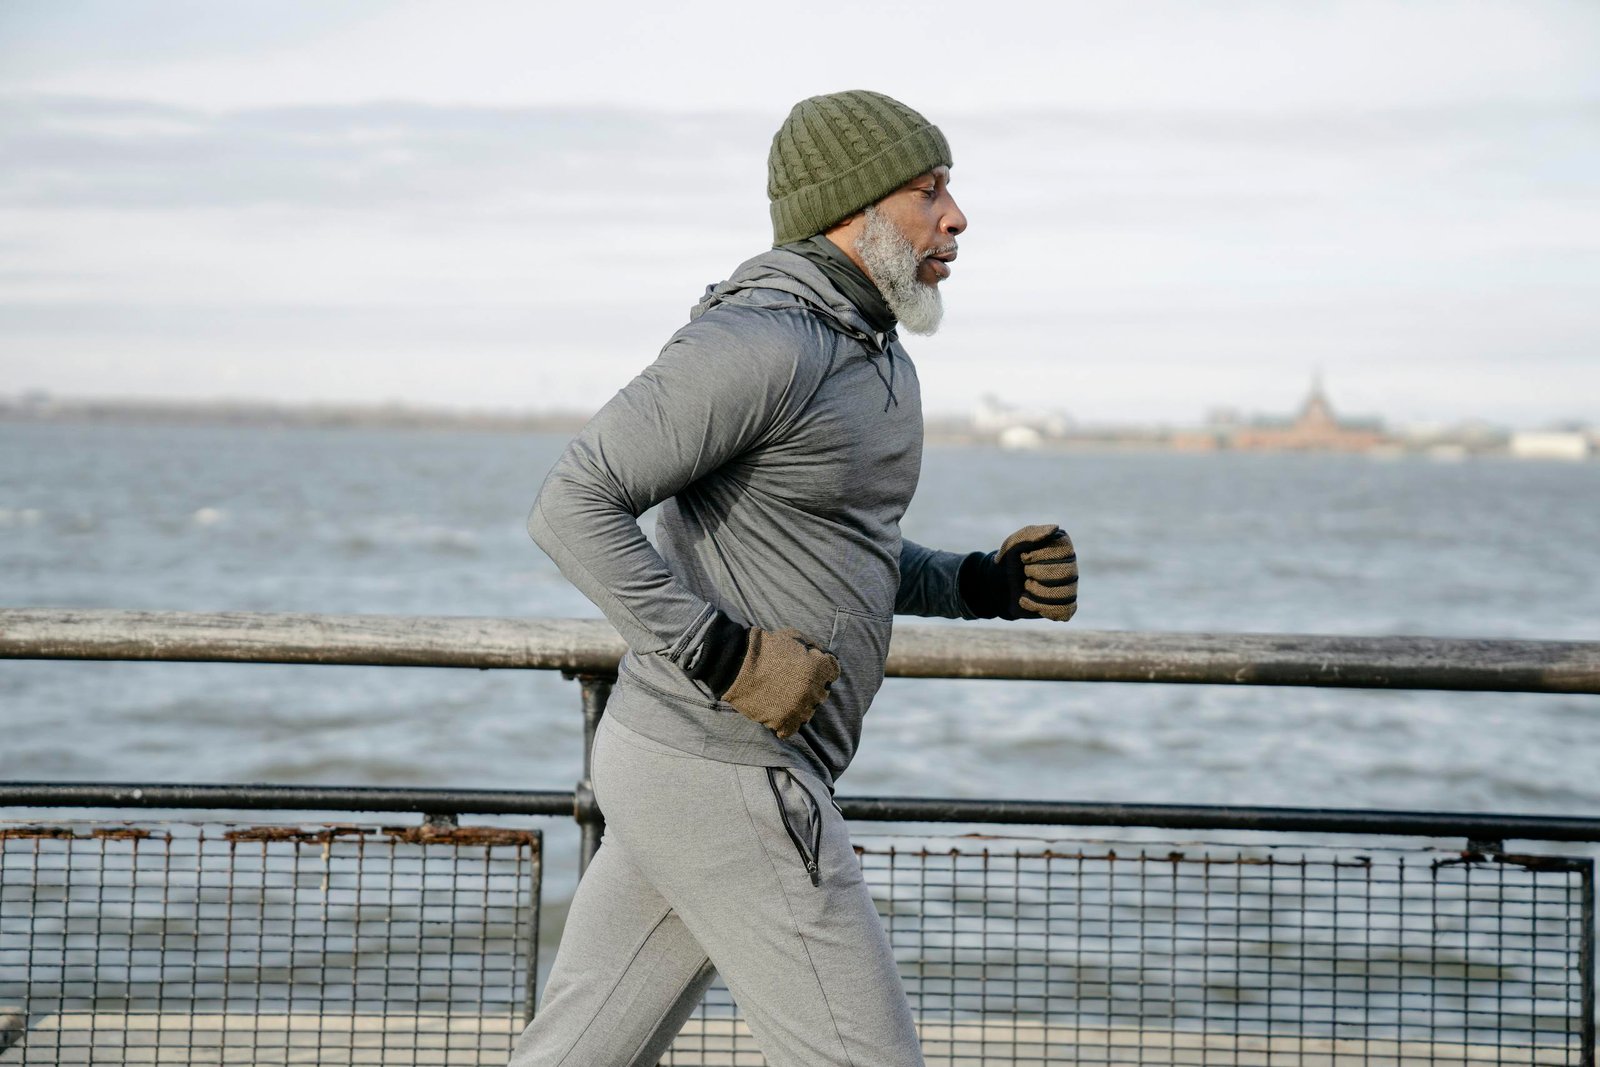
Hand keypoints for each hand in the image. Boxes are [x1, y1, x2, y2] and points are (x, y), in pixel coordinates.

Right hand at [721, 627, 840, 738]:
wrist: (737, 664)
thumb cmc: (766, 648)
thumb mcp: (795, 637)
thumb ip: (813, 648)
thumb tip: (823, 656)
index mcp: (819, 668)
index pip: (833, 673)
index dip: (821, 669)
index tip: (810, 668)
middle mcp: (813, 691)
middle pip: (821, 694)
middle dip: (810, 688)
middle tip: (792, 683)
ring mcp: (798, 708)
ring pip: (808, 713)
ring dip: (799, 707)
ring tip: (783, 699)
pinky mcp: (783, 722)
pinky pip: (791, 730)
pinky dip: (785, 724)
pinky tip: (777, 715)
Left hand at [960, 524, 1078, 620]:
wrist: (999, 585)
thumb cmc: (1009, 561)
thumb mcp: (1013, 544)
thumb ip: (1031, 534)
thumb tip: (1055, 528)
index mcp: (1062, 545)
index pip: (1064, 550)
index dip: (1040, 556)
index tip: (1024, 557)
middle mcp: (1072, 565)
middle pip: (1065, 573)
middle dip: (1036, 574)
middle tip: (1025, 573)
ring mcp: (1071, 586)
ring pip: (1063, 593)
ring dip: (1036, 591)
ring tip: (1026, 586)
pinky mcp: (1066, 606)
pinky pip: (1062, 610)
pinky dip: (1038, 607)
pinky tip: (1028, 600)